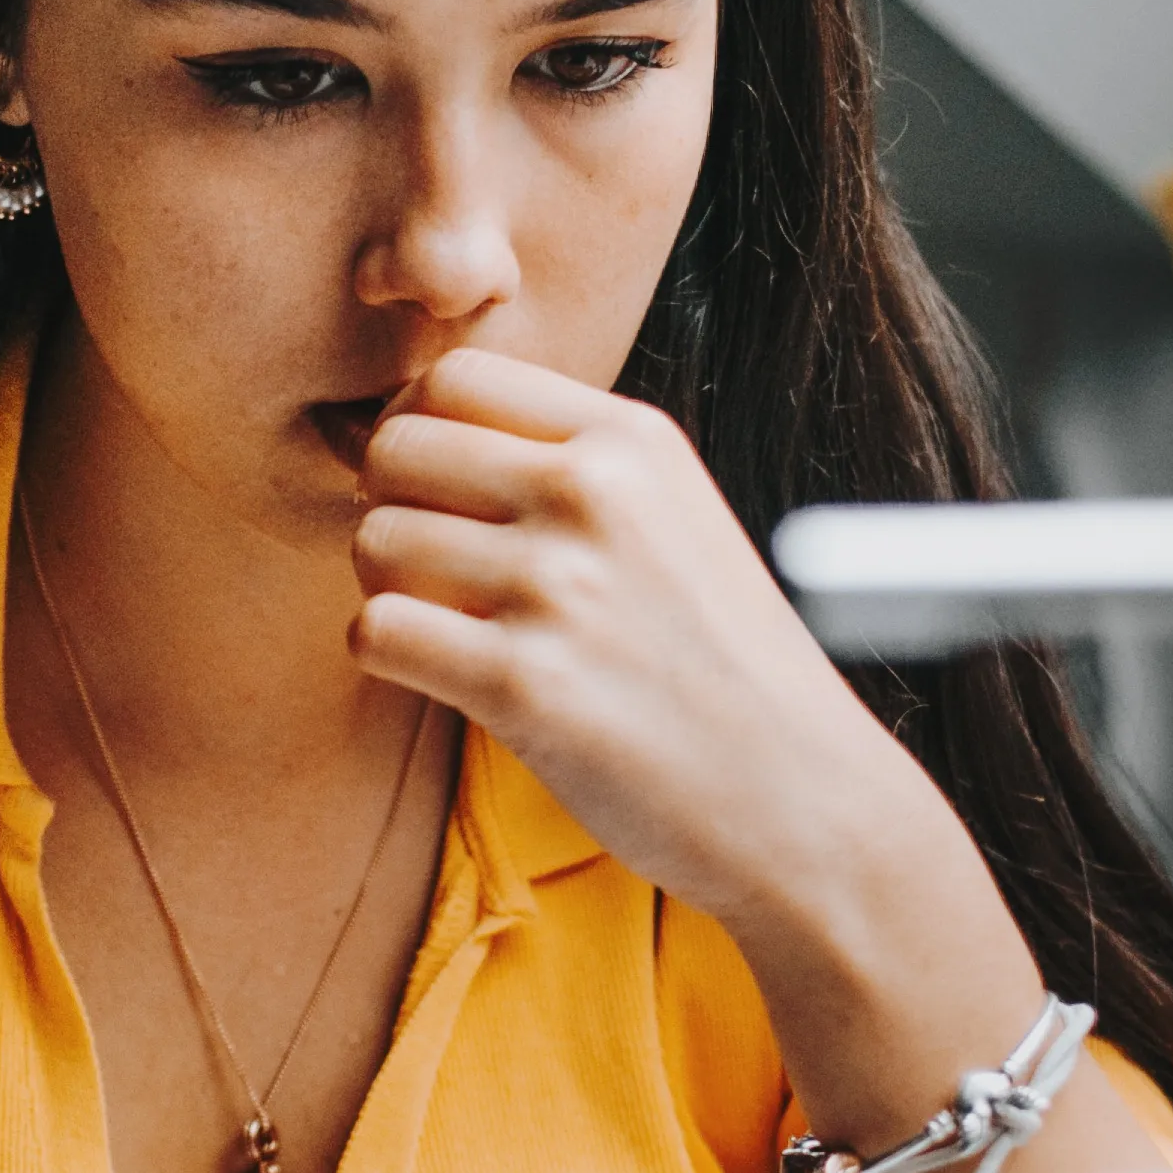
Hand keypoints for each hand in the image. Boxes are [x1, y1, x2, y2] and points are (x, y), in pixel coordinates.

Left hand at [345, 349, 1172, 1172]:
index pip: (454, 375)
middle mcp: (592, 495)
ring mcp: (557, 587)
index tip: (436, 488)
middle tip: (427, 563)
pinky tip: (438, 674)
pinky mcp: (522, 684)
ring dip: (385, 585)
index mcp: (632, 442)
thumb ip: (577, 469)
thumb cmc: (725, 666)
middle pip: (394, 446)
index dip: (418, 429)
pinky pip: (376, 631)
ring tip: (443, 625)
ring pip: (371, 539)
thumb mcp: (677, 517)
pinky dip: (384, 654)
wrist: (801, 797)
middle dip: (389, 502)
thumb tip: (415, 431)